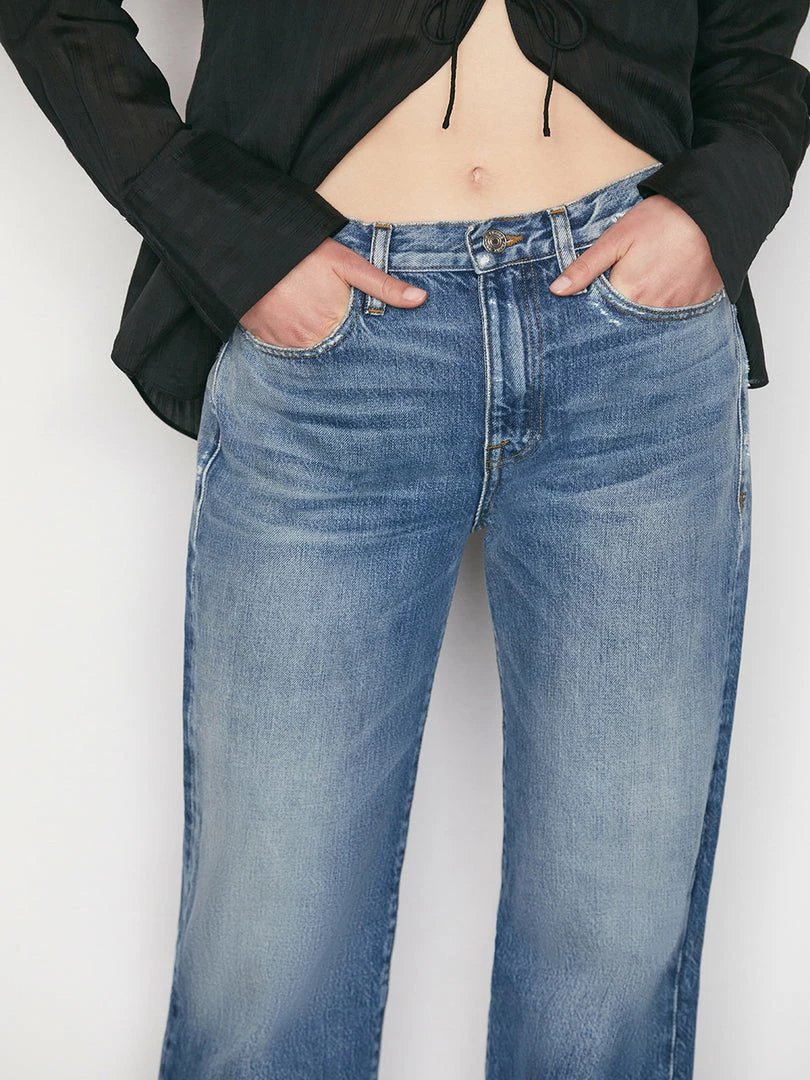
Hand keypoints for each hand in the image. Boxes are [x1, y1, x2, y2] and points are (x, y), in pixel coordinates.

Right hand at [239, 237, 426, 347]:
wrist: (250, 249)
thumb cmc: (302, 254)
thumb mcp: (347, 263)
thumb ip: (383, 285)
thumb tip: (420, 299)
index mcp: (331, 326)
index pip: (354, 351)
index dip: (361, 351)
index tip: (369, 355)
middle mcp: (307, 340)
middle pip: (331, 355)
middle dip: (338, 350)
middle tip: (341, 342)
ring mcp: (284, 343)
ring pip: (307, 354)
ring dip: (315, 347)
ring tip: (317, 332)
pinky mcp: (264, 339)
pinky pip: (283, 350)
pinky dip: (292, 342)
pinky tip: (297, 329)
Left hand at [548, 194, 723, 307]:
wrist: (712, 210)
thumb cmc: (661, 219)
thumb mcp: (617, 237)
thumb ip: (586, 267)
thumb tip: (557, 291)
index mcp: (629, 293)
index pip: (603, 310)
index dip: (601, 298)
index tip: (605, 284)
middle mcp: (652, 308)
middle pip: (627, 316)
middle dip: (622, 304)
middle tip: (633, 275)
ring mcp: (677, 309)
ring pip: (651, 316)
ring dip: (646, 303)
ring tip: (652, 276)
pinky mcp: (697, 304)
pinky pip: (676, 313)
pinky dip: (669, 302)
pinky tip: (670, 282)